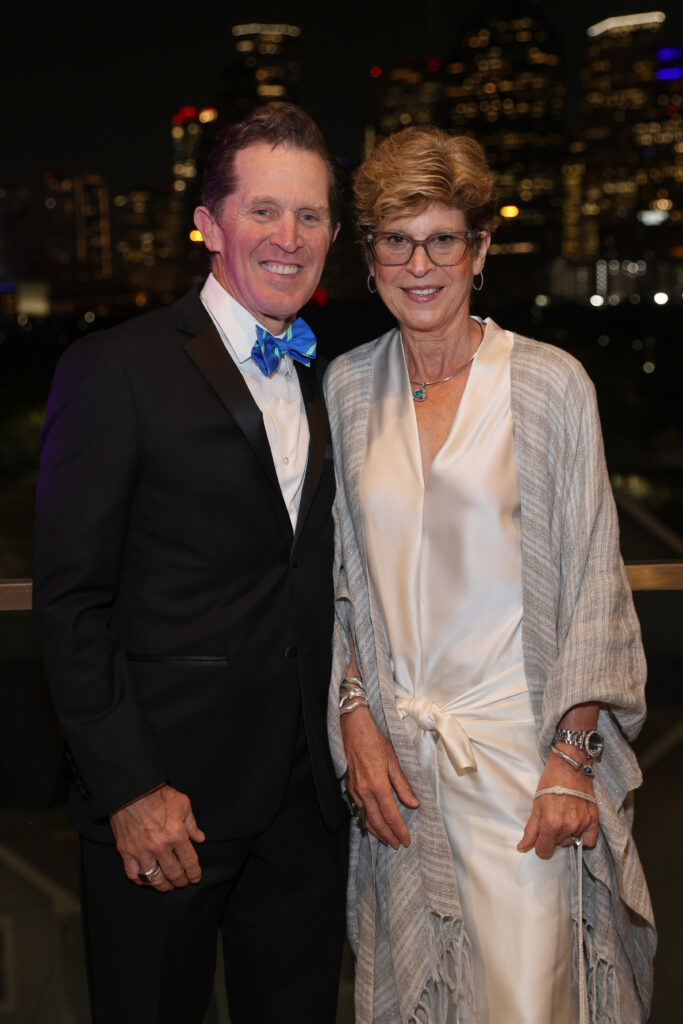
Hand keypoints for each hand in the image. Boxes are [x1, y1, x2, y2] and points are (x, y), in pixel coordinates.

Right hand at [110, 784, 205, 890]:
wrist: (132, 790)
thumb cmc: (158, 794)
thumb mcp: (183, 804)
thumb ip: (192, 824)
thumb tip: (199, 839)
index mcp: (176, 835)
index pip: (189, 862)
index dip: (194, 873)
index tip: (195, 877)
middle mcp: (159, 846)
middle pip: (174, 873)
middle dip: (181, 881)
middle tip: (183, 883)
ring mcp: (141, 851)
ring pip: (154, 878)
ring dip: (163, 885)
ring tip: (167, 885)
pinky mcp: (126, 851)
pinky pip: (133, 874)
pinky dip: (141, 881)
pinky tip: (147, 880)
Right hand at [342, 707, 418, 848]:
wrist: (352, 729)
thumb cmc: (374, 741)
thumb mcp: (393, 760)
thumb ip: (403, 785)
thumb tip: (413, 803)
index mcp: (377, 784)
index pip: (390, 814)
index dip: (398, 829)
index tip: (406, 840)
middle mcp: (364, 791)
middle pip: (376, 821)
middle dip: (388, 836)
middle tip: (397, 845)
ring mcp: (354, 790)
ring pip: (365, 818)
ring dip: (376, 832)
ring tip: (386, 840)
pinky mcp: (349, 787)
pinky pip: (357, 810)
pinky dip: (365, 821)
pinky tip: (371, 824)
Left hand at [517, 753, 598, 858]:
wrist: (570, 766)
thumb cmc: (551, 782)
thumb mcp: (536, 805)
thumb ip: (531, 829)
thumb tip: (522, 846)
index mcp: (552, 824)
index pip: (544, 850)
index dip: (539, 846)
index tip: (539, 838)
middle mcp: (569, 827)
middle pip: (558, 845)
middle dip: (552, 835)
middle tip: (552, 817)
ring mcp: (583, 824)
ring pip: (571, 841)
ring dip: (566, 834)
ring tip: (563, 815)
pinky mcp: (594, 819)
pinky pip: (589, 840)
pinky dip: (582, 836)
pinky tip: (576, 825)